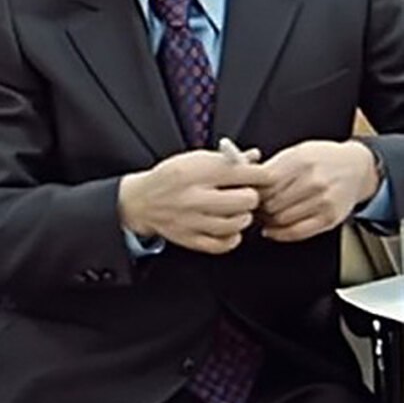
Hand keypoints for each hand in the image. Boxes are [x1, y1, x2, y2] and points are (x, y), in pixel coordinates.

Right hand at [119, 147, 271, 254]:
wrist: (139, 201)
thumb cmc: (168, 178)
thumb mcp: (194, 159)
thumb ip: (225, 160)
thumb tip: (255, 158)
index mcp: (197, 171)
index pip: (245, 173)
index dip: (262, 175)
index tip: (264, 177)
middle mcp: (194, 196)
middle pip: (246, 200)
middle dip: (251, 197)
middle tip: (246, 195)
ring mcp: (191, 220)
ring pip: (237, 223)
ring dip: (242, 218)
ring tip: (237, 212)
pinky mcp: (189, 238)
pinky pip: (222, 244)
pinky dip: (231, 238)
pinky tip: (228, 229)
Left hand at [257, 139, 378, 242]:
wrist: (357, 167)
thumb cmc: (322, 159)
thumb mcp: (295, 153)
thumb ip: (271, 166)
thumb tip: (243, 178)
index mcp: (300, 162)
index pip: (264, 183)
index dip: (251, 191)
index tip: (247, 193)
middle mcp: (313, 181)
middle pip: (270, 203)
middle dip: (258, 207)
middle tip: (255, 207)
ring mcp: (323, 201)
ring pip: (281, 219)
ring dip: (267, 221)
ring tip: (265, 215)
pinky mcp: (330, 218)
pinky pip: (297, 232)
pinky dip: (279, 234)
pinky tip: (272, 229)